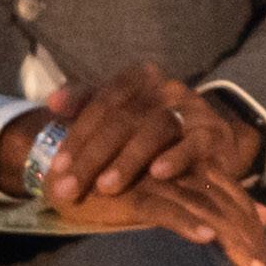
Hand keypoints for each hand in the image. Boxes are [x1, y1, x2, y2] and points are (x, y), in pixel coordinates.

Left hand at [0, 66, 263, 211]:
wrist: (210, 137)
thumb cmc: (152, 128)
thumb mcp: (120, 111)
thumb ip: (86, 103)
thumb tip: (52, 103)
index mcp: (139, 77)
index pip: (102, 100)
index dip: (78, 133)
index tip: (57, 166)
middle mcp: (165, 87)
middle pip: (124, 118)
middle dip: (93, 156)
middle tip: (69, 188)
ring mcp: (191, 107)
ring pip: (156, 129)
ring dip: (129, 159)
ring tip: (106, 187)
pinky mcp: (213, 132)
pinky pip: (194, 142)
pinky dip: (176, 157)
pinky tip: (158, 174)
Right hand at [40, 153, 265, 265]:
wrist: (77, 175)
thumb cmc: (133, 189)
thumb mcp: (182, 199)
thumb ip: (223, 206)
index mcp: (204, 178)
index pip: (241, 212)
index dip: (260, 246)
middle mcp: (190, 177)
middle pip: (233, 216)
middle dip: (256, 253)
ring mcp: (164, 184)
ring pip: (209, 213)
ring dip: (235, 244)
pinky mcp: (136, 193)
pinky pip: (165, 208)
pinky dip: (186, 221)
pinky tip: (205, 238)